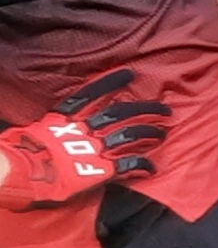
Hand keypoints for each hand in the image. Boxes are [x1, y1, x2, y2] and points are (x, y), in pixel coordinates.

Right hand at [0, 69, 170, 212]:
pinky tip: (152, 167)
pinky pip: (129, 165)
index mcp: (66, 117)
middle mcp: (85, 129)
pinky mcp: (103, 169)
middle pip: (121, 112)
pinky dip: (143, 165)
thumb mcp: (38, 130)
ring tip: (163, 132)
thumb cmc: (24, 153)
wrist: (23, 172)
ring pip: (131, 134)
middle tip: (165, 108)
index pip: (92, 94)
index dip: (112, 83)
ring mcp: (96, 148)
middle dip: (146, 109)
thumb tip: (62, 124)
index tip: (129, 74)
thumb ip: (55, 125)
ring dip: (150, 132)